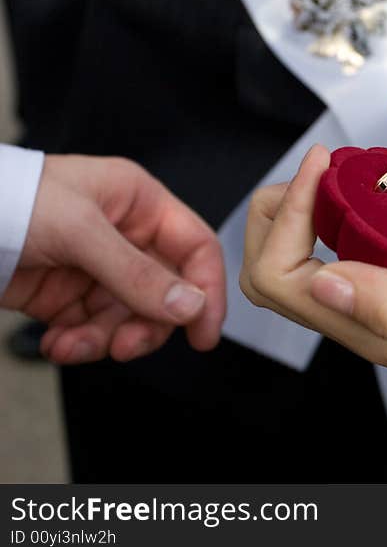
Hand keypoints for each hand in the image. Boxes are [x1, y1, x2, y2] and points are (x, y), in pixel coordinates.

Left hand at [1, 155, 226, 363]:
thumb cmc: (11, 200)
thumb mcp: (80, 232)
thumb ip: (137, 273)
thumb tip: (190, 306)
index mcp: (139, 204)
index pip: (194, 247)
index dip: (206, 289)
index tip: (203, 332)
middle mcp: (125, 237)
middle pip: (165, 292)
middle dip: (146, 325)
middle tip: (125, 347)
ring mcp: (97, 269)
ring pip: (129, 318)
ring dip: (105, 339)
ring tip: (73, 345)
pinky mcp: (68, 296)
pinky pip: (94, 330)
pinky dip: (79, 344)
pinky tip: (56, 343)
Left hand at [240, 146, 386, 423]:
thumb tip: (321, 278)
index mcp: (375, 331)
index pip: (279, 278)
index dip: (285, 216)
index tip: (327, 164)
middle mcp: (370, 323)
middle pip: (280, 274)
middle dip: (280, 214)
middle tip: (322, 167)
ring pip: (312, 264)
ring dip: (311, 213)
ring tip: (346, 171)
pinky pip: (356, 257)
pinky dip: (349, 218)